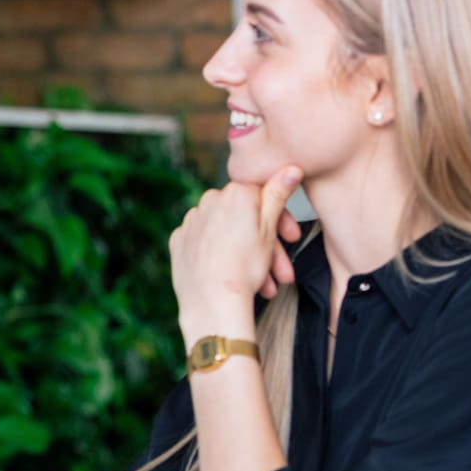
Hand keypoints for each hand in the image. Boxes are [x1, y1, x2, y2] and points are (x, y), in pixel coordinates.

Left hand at [170, 166, 300, 339]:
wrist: (212, 302)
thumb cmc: (245, 268)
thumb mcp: (270, 230)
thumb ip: (278, 195)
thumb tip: (291, 168)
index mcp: (234, 193)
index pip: (263, 196)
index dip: (281, 220)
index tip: (292, 239)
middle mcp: (208, 200)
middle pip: (244, 218)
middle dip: (267, 245)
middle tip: (283, 273)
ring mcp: (191, 221)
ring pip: (226, 234)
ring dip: (247, 255)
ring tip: (265, 285)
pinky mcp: (179, 241)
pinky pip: (204, 243)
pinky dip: (219, 255)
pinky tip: (231, 274)